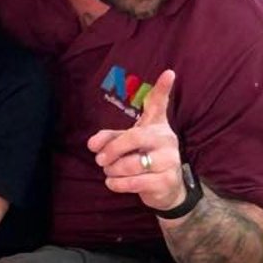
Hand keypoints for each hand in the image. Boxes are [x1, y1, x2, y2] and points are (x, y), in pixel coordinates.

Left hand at [87, 69, 182, 207]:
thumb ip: (109, 139)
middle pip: (134, 137)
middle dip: (112, 150)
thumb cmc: (143, 160)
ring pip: (132, 164)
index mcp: (157, 126)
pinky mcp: (167, 181)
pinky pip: (135, 182)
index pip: (159, 104)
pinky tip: (113, 183)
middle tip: (100, 160)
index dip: (163, 88)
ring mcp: (170, 160)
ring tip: (109, 172)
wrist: (165, 189)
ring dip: (113, 170)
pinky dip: (118, 184)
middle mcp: (167, 139)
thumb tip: (92, 145)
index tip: (169, 72)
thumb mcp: (126, 145)